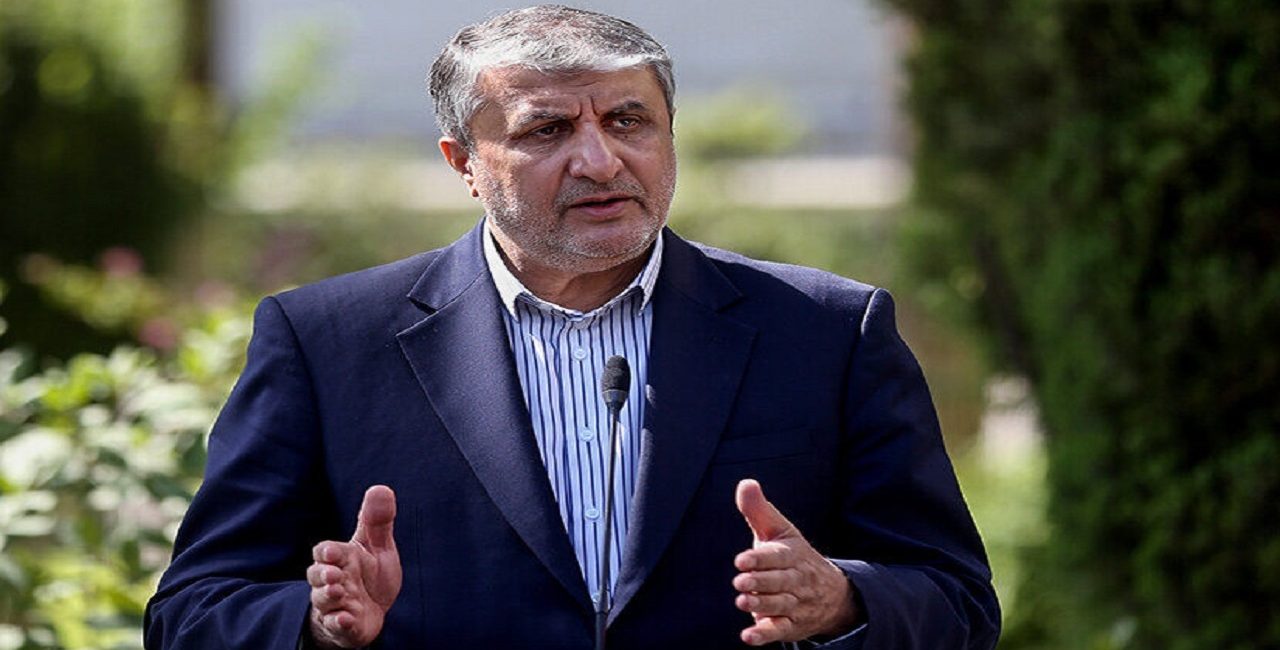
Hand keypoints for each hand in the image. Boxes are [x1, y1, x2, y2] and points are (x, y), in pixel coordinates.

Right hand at [306, 485, 402, 648]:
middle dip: (323, 575)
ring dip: (329, 596)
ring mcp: (336, 604)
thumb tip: (381, 488)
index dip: (326, 552)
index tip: (331, 551)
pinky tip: (346, 619)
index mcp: (341, 559)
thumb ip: (378, 521)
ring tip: (339, 592)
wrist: (372, 610)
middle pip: (318, 576)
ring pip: (324, 600)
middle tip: (334, 574)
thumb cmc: (370, 574)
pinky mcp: (344, 626)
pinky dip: (339, 623)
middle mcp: (333, 581)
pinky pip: (336, 625)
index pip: (325, 552)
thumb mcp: (376, 546)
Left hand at [733, 479, 859, 645]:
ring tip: (743, 602)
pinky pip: (780, 631)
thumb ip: (759, 510)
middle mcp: (796, 580)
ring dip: (761, 606)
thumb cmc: (793, 557)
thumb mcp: (780, 531)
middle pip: (780, 582)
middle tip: (740, 582)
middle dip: (761, 582)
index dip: (760, 558)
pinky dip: (764, 635)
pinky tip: (748, 636)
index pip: (777, 556)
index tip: (742, 560)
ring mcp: (795, 604)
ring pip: (780, 606)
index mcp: (792, 555)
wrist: (831, 593)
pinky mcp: (791, 626)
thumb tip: (745, 483)